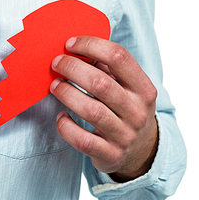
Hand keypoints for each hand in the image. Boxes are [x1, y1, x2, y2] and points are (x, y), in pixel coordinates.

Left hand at [50, 36, 158, 180]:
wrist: (143, 151)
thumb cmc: (127, 108)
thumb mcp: (128, 87)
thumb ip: (107, 67)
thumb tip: (75, 48)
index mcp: (143, 88)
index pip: (119, 57)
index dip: (91, 45)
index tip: (70, 44)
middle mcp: (137, 111)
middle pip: (100, 83)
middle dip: (72, 68)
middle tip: (56, 63)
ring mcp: (125, 135)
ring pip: (91, 111)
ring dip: (66, 93)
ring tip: (55, 85)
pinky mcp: (110, 155)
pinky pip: (83, 140)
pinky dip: (67, 127)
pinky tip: (61, 116)